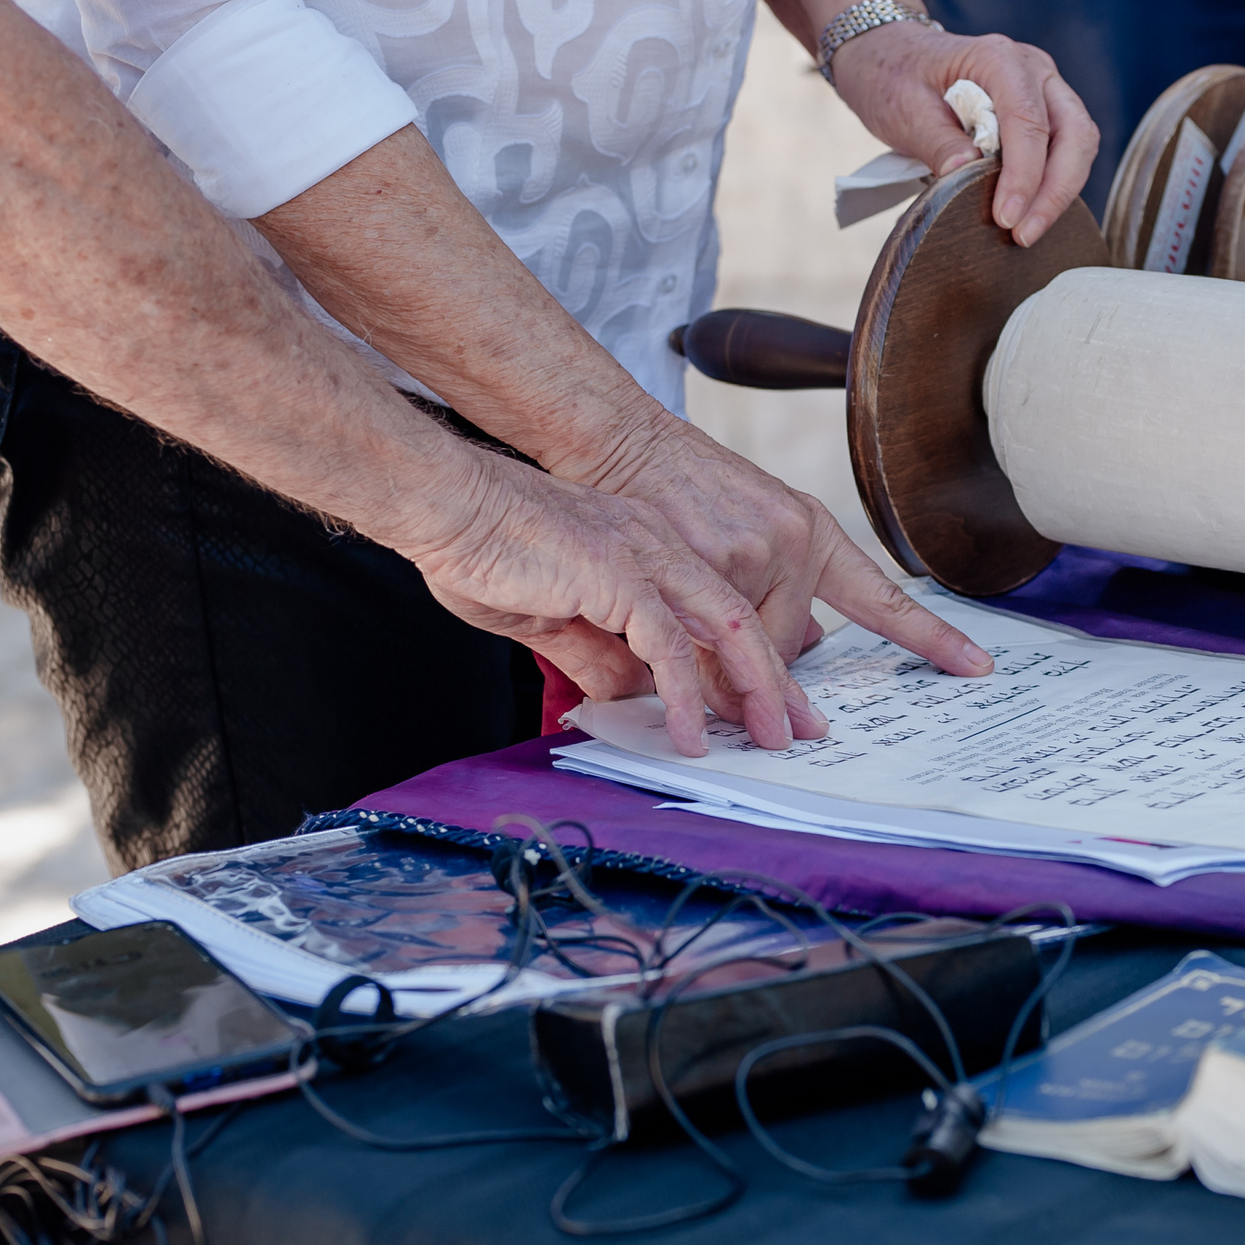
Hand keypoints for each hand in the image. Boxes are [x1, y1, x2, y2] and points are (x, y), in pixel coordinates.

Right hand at [394, 447, 828, 756]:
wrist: (444, 505)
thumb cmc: (482, 550)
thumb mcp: (552, 616)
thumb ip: (596, 651)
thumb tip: (626, 693)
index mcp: (648, 549)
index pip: (718, 612)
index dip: (748, 662)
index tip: (766, 705)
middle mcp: (660, 548)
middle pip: (741, 620)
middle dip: (777, 680)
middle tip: (800, 729)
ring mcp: (646, 557)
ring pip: (726, 630)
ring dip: (754, 690)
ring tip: (769, 739)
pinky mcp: (620, 576)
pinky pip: (668, 647)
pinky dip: (684, 696)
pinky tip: (690, 735)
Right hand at [572, 410, 993, 686]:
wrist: (623, 443)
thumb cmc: (678, 494)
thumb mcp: (749, 526)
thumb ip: (784, 583)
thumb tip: (810, 648)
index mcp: (813, 532)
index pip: (881, 599)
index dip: (932, 637)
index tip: (977, 668)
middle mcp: (798, 540)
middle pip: (791, 651)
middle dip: (755, 667)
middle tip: (726, 655)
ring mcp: (760, 550)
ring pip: (747, 653)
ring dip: (712, 658)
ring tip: (679, 617)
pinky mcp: (716, 561)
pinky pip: (710, 645)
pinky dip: (685, 654)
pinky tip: (663, 625)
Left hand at [827, 20, 1099, 247]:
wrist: (890, 56)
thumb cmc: (895, 76)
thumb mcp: (904, 109)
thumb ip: (937, 141)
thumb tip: (966, 176)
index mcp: (999, 58)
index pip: (1028, 121)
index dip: (1023, 175)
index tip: (1006, 217)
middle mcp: (1033, 69)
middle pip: (1073, 133)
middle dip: (1054, 190)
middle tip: (1024, 234)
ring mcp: (1043, 89)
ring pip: (1078, 144)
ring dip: (1058, 191)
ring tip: (1026, 231)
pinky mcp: (1042, 111)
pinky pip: (1064, 150)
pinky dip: (1052, 184)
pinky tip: (1029, 213)